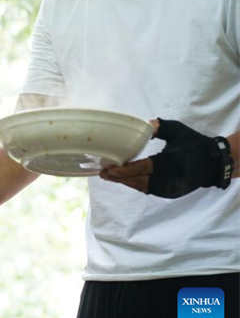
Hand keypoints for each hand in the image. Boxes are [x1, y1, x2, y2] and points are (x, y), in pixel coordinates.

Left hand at [100, 119, 232, 198]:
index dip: (125, 171)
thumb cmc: (193, 144)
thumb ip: (161, 127)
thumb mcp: (178, 131)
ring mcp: (170, 188)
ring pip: (142, 186)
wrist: (213, 163)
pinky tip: (124, 179)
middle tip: (103, 173)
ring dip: (125, 182)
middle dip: (120, 177)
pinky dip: (135, 184)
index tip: (110, 169)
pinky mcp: (170, 193)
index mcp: (170, 162)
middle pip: (138, 180)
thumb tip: (147, 124)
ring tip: (109, 176)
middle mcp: (169, 178)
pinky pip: (148, 189)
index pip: (143, 168)